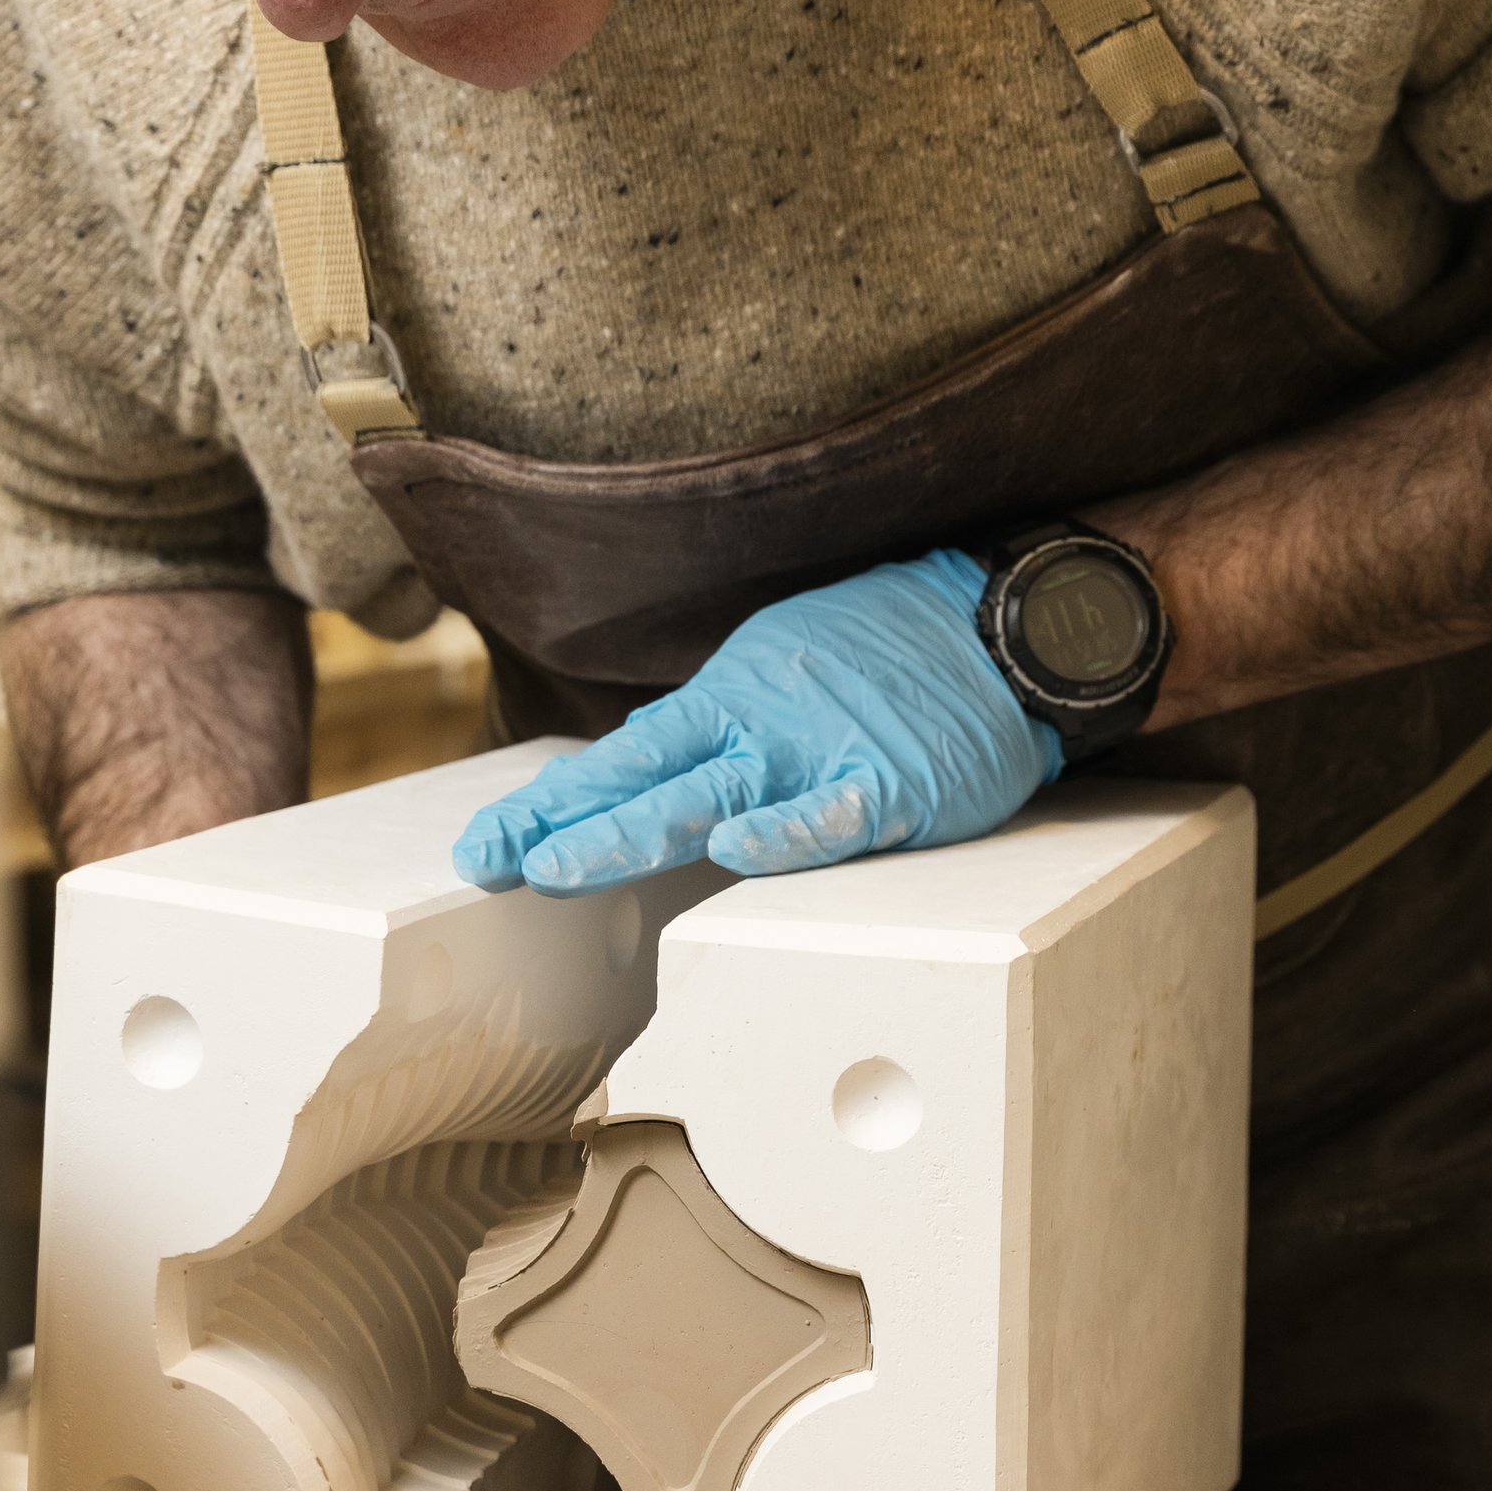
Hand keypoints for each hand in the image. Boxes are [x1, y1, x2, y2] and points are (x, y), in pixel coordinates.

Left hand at [453, 551, 1062, 894]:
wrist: (1004, 620)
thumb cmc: (894, 650)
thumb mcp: (786, 667)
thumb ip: (726, 727)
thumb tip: (657, 772)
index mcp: (731, 700)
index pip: (626, 759)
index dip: (554, 803)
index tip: (488, 844)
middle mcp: (760, 725)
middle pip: (643, 780)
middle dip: (560, 825)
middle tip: (489, 861)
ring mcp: (821, 755)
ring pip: (711, 799)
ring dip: (630, 834)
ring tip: (560, 870)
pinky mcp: (890, 786)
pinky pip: (831, 817)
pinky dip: (784, 832)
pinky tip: (734, 852)